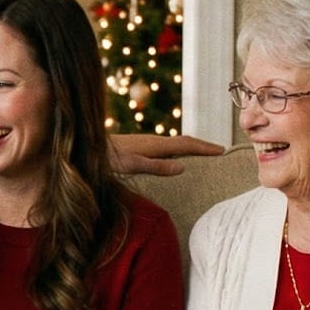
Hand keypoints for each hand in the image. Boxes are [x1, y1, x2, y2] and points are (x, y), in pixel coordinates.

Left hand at [109, 133, 225, 176]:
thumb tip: (183, 168)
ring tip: (204, 152)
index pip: (186, 145)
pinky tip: (174, 157)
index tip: (222, 150)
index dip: (205, 148)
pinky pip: (166, 147)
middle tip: (220, 150)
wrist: (87, 146)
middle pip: (184, 141)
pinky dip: (178, 150)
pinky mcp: (139, 147)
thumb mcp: (132, 165)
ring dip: (191, 147)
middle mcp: (153, 141)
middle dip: (202, 145)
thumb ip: (156, 166)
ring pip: (175, 143)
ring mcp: (146, 143)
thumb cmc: (108, 158)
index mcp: (156, 145)